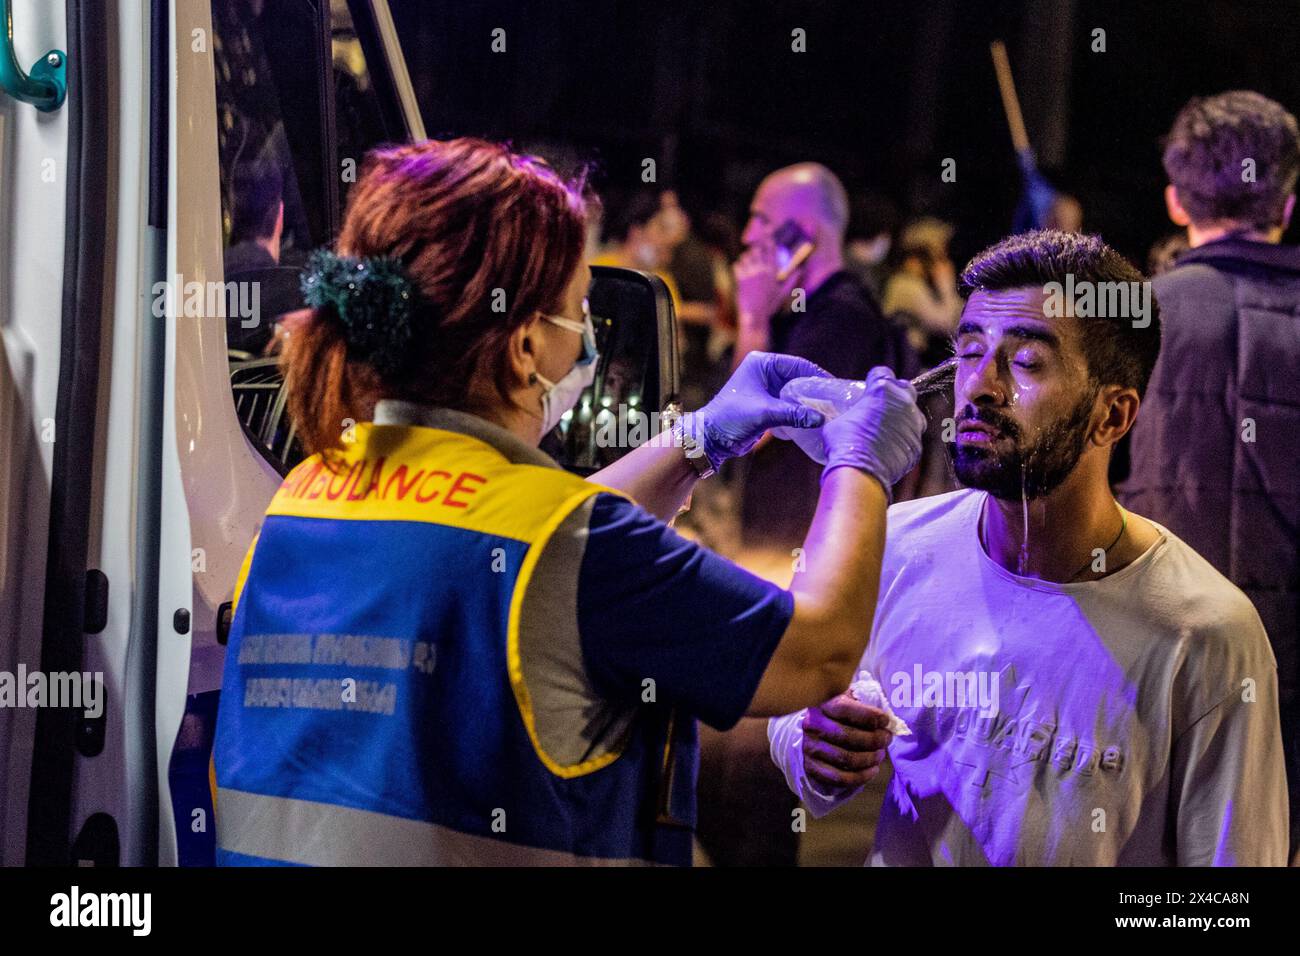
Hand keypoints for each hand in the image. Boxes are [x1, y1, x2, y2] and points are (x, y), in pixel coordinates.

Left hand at [684, 352, 831, 469]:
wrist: (711, 439)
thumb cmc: (731, 418)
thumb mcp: (765, 414)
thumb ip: (793, 414)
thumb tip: (819, 418)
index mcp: (762, 364)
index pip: (797, 365)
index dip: (816, 375)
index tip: (834, 386)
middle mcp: (765, 372)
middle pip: (798, 379)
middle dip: (814, 391)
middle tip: (834, 401)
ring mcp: (766, 389)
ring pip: (795, 393)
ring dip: (808, 404)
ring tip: (828, 412)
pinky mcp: (767, 405)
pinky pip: (789, 406)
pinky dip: (799, 413)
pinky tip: (813, 421)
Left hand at [734, 245, 800, 329]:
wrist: (755, 316)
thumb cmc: (770, 306)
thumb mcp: (784, 293)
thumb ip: (792, 280)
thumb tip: (801, 270)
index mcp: (772, 271)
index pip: (771, 250)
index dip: (769, 242)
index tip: (767, 239)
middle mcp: (761, 270)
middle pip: (756, 249)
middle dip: (756, 249)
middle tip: (755, 253)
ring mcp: (749, 274)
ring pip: (745, 256)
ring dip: (746, 257)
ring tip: (748, 262)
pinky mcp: (740, 279)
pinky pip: (737, 265)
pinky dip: (738, 266)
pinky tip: (741, 271)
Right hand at [801, 693, 893, 792]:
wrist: (812, 734)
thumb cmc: (838, 717)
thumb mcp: (848, 702)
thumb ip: (865, 703)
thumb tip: (889, 716)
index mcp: (823, 705)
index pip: (846, 709)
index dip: (870, 716)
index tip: (885, 721)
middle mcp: (813, 726)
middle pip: (848, 736)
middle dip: (874, 740)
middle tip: (886, 739)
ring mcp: (811, 748)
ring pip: (846, 759)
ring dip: (870, 759)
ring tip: (880, 755)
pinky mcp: (812, 768)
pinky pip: (840, 778)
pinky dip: (861, 776)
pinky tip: (872, 770)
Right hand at [821, 367, 924, 494]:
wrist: (860, 473)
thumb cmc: (844, 443)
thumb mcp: (837, 421)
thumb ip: (849, 413)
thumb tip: (846, 418)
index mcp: (882, 390)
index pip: (882, 373)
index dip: (874, 379)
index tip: (868, 387)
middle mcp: (903, 403)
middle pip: (905, 388)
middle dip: (895, 394)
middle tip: (881, 405)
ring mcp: (913, 425)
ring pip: (913, 415)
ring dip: (902, 418)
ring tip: (886, 429)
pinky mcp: (916, 446)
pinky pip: (911, 438)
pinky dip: (902, 441)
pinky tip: (888, 448)